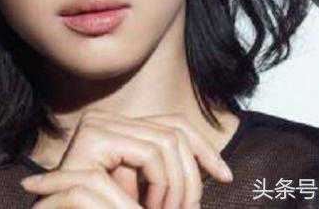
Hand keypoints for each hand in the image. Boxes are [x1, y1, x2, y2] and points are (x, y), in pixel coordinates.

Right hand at [20, 108, 232, 208]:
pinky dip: (161, 186)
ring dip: (174, 186)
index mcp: (119, 130)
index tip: (226, 176)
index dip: (204, 148)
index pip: (173, 124)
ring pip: (165, 143)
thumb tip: (216, 169)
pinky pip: (148, 156)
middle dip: (192, 174)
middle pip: (174, 130)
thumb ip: (163, 180)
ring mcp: (97, 126)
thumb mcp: (139, 197)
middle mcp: (107, 120)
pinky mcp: (92, 140)